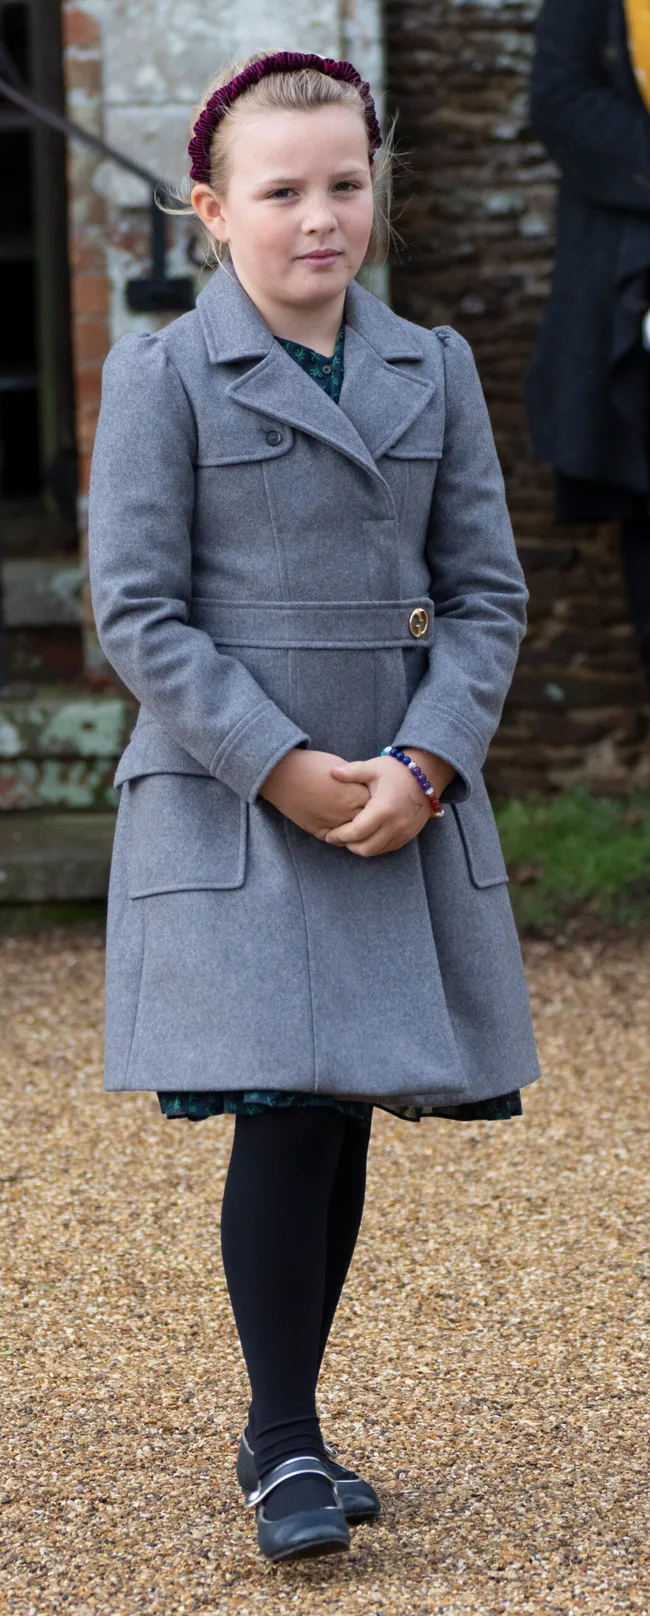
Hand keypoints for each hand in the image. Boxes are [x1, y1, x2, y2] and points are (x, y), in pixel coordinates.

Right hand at [260, 748, 369, 838]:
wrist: (284, 774)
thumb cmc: (312, 766)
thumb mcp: (342, 769)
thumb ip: (356, 782)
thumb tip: (364, 790)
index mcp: (356, 795)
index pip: (378, 806)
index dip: (377, 803)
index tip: (377, 800)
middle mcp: (348, 813)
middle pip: (369, 823)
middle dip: (370, 820)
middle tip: (370, 816)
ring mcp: (333, 824)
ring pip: (354, 837)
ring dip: (356, 833)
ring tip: (357, 826)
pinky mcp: (319, 831)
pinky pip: (336, 841)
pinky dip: (340, 838)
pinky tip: (341, 831)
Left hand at [324, 749, 455, 856]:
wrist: (428, 774)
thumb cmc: (397, 770)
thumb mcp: (374, 768)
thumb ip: (352, 771)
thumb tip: (332, 772)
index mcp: (383, 808)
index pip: (356, 832)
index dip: (339, 836)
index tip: (327, 835)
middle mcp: (395, 824)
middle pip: (365, 848)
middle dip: (348, 845)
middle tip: (337, 837)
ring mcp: (404, 832)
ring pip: (377, 851)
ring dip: (361, 847)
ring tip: (350, 838)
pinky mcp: (409, 835)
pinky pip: (388, 848)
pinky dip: (375, 846)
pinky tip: (366, 836)